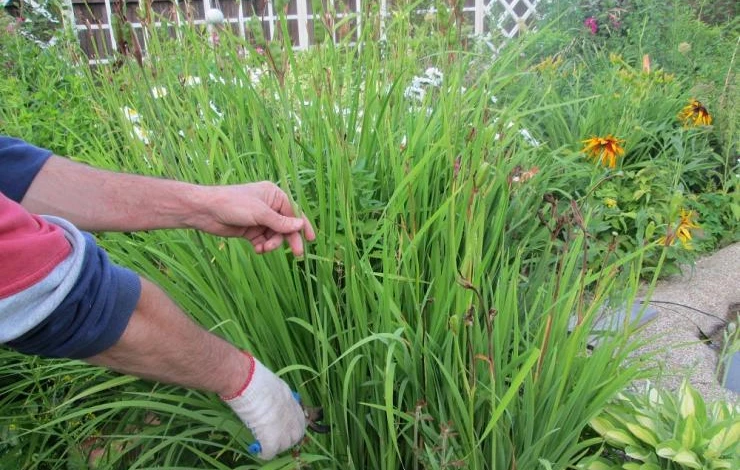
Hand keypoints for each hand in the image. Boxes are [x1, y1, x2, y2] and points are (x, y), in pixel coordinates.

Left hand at [190, 182, 315, 255]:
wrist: (206, 211)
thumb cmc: (233, 204)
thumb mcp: (260, 213)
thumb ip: (280, 222)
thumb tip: (300, 225)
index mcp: (273, 195)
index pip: (294, 211)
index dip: (303, 225)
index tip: (311, 239)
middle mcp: (269, 206)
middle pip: (286, 226)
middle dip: (289, 239)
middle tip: (297, 254)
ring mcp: (259, 219)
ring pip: (274, 235)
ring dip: (272, 244)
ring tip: (264, 249)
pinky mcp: (250, 230)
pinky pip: (263, 240)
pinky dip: (262, 246)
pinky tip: (257, 250)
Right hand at [222, 356, 305, 459]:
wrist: (247, 381)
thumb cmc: (253, 377)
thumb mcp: (271, 384)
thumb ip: (274, 395)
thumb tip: (268, 401)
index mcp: (291, 400)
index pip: (299, 419)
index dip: (290, 426)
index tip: (281, 428)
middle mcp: (291, 414)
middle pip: (296, 434)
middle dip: (286, 439)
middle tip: (273, 439)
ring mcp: (283, 426)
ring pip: (285, 445)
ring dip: (276, 446)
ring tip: (264, 444)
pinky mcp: (271, 437)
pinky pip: (270, 452)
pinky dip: (264, 453)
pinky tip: (257, 449)